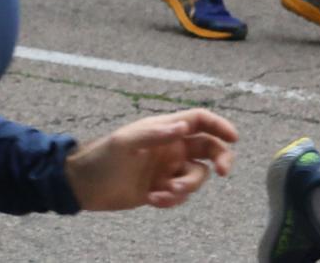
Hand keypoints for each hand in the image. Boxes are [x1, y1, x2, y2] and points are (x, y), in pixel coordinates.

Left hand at [64, 108, 237, 210]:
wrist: (85, 186)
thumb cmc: (102, 157)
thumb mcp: (126, 141)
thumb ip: (155, 133)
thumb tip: (184, 127)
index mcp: (163, 129)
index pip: (198, 120)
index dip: (219, 125)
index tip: (234, 138)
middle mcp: (170, 147)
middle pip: (209, 149)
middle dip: (221, 160)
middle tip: (223, 173)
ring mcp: (167, 169)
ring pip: (196, 177)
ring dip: (185, 187)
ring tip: (161, 192)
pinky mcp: (162, 189)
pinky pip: (181, 195)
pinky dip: (172, 199)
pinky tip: (152, 198)